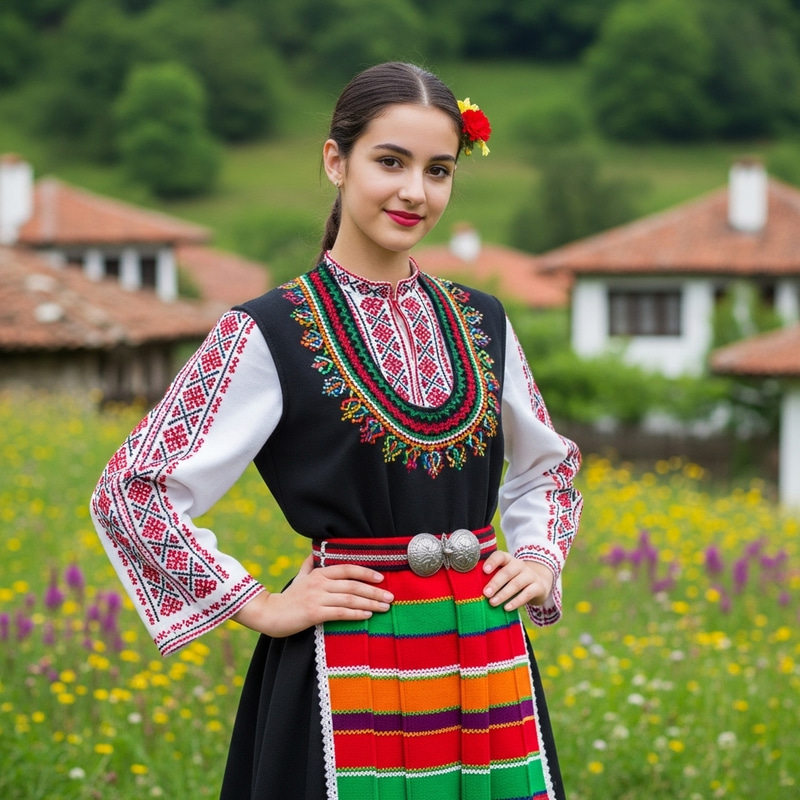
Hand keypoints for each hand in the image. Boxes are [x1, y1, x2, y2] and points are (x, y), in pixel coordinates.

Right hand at [232, 554, 393, 637]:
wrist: (269, 614)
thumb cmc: (288, 597)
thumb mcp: (300, 578)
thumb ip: (310, 565)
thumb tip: (314, 553)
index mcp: (319, 574)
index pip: (347, 569)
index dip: (366, 572)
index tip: (381, 578)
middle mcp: (319, 583)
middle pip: (353, 585)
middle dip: (374, 591)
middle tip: (390, 597)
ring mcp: (317, 598)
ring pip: (350, 599)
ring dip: (370, 603)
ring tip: (384, 607)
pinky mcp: (314, 613)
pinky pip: (340, 613)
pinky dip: (356, 613)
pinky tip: (367, 615)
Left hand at [482, 551, 553, 611]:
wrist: (539, 584)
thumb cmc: (513, 580)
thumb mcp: (504, 575)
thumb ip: (492, 577)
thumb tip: (473, 587)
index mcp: (508, 560)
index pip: (500, 556)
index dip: (492, 562)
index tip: (484, 570)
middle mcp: (520, 565)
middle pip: (507, 572)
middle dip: (496, 583)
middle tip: (486, 593)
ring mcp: (530, 575)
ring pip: (517, 583)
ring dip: (504, 594)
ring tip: (492, 603)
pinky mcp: (538, 587)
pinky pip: (527, 594)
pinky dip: (516, 601)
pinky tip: (507, 608)